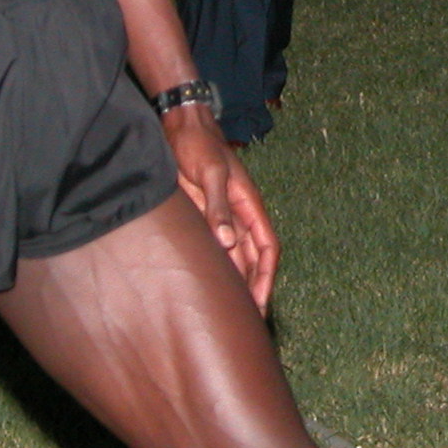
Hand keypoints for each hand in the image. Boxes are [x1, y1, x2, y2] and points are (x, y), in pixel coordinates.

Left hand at [166, 110, 280, 311]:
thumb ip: (218, 208)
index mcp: (249, 205)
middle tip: (248, 322)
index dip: (266, 278)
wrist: (179, 124)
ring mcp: (221, 217)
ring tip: (229, 314)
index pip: (267, 249)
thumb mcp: (211, 174)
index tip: (260, 305)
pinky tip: (207, 288)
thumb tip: (228, 244)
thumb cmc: (199, 145)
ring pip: (234, 258)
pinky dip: (215, 269)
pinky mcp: (202, 217)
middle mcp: (238, 216)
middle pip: (253, 260)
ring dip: (235, 283)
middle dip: (253, 289)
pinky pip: (213, 249)